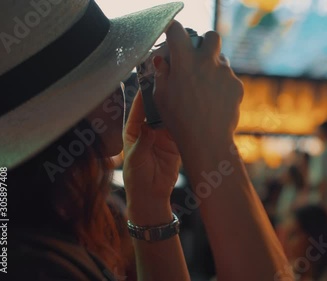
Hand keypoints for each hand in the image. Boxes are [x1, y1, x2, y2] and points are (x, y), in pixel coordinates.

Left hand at [122, 69, 179, 222]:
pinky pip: (181, 129)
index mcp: (134, 129)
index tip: (152, 79)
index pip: (138, 107)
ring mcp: (163, 135)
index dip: (144, 93)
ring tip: (185, 92)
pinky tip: (193, 112)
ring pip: (170, 116)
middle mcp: (149, 129)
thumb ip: (143, 141)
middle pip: (156, 108)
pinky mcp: (176, 143)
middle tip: (172, 80)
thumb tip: (149, 126)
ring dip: (176, 107)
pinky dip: (186, 122)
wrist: (152, 196)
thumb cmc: (137, 178)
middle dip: (163, 96)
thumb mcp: (136, 158)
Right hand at [156, 21, 243, 151]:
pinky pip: (230, 79)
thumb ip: (161, 73)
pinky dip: (223, 86)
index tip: (171, 34)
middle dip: (205, 42)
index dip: (172, 29)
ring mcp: (225, 72)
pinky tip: (215, 101)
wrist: (207, 140)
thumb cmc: (179, 120)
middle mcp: (207, 61)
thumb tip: (162, 60)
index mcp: (184, 61)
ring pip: (222, 61)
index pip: (177, 31)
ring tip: (205, 89)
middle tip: (198, 56)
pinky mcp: (237, 85)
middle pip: (212, 36)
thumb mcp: (161, 96)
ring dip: (214, 68)